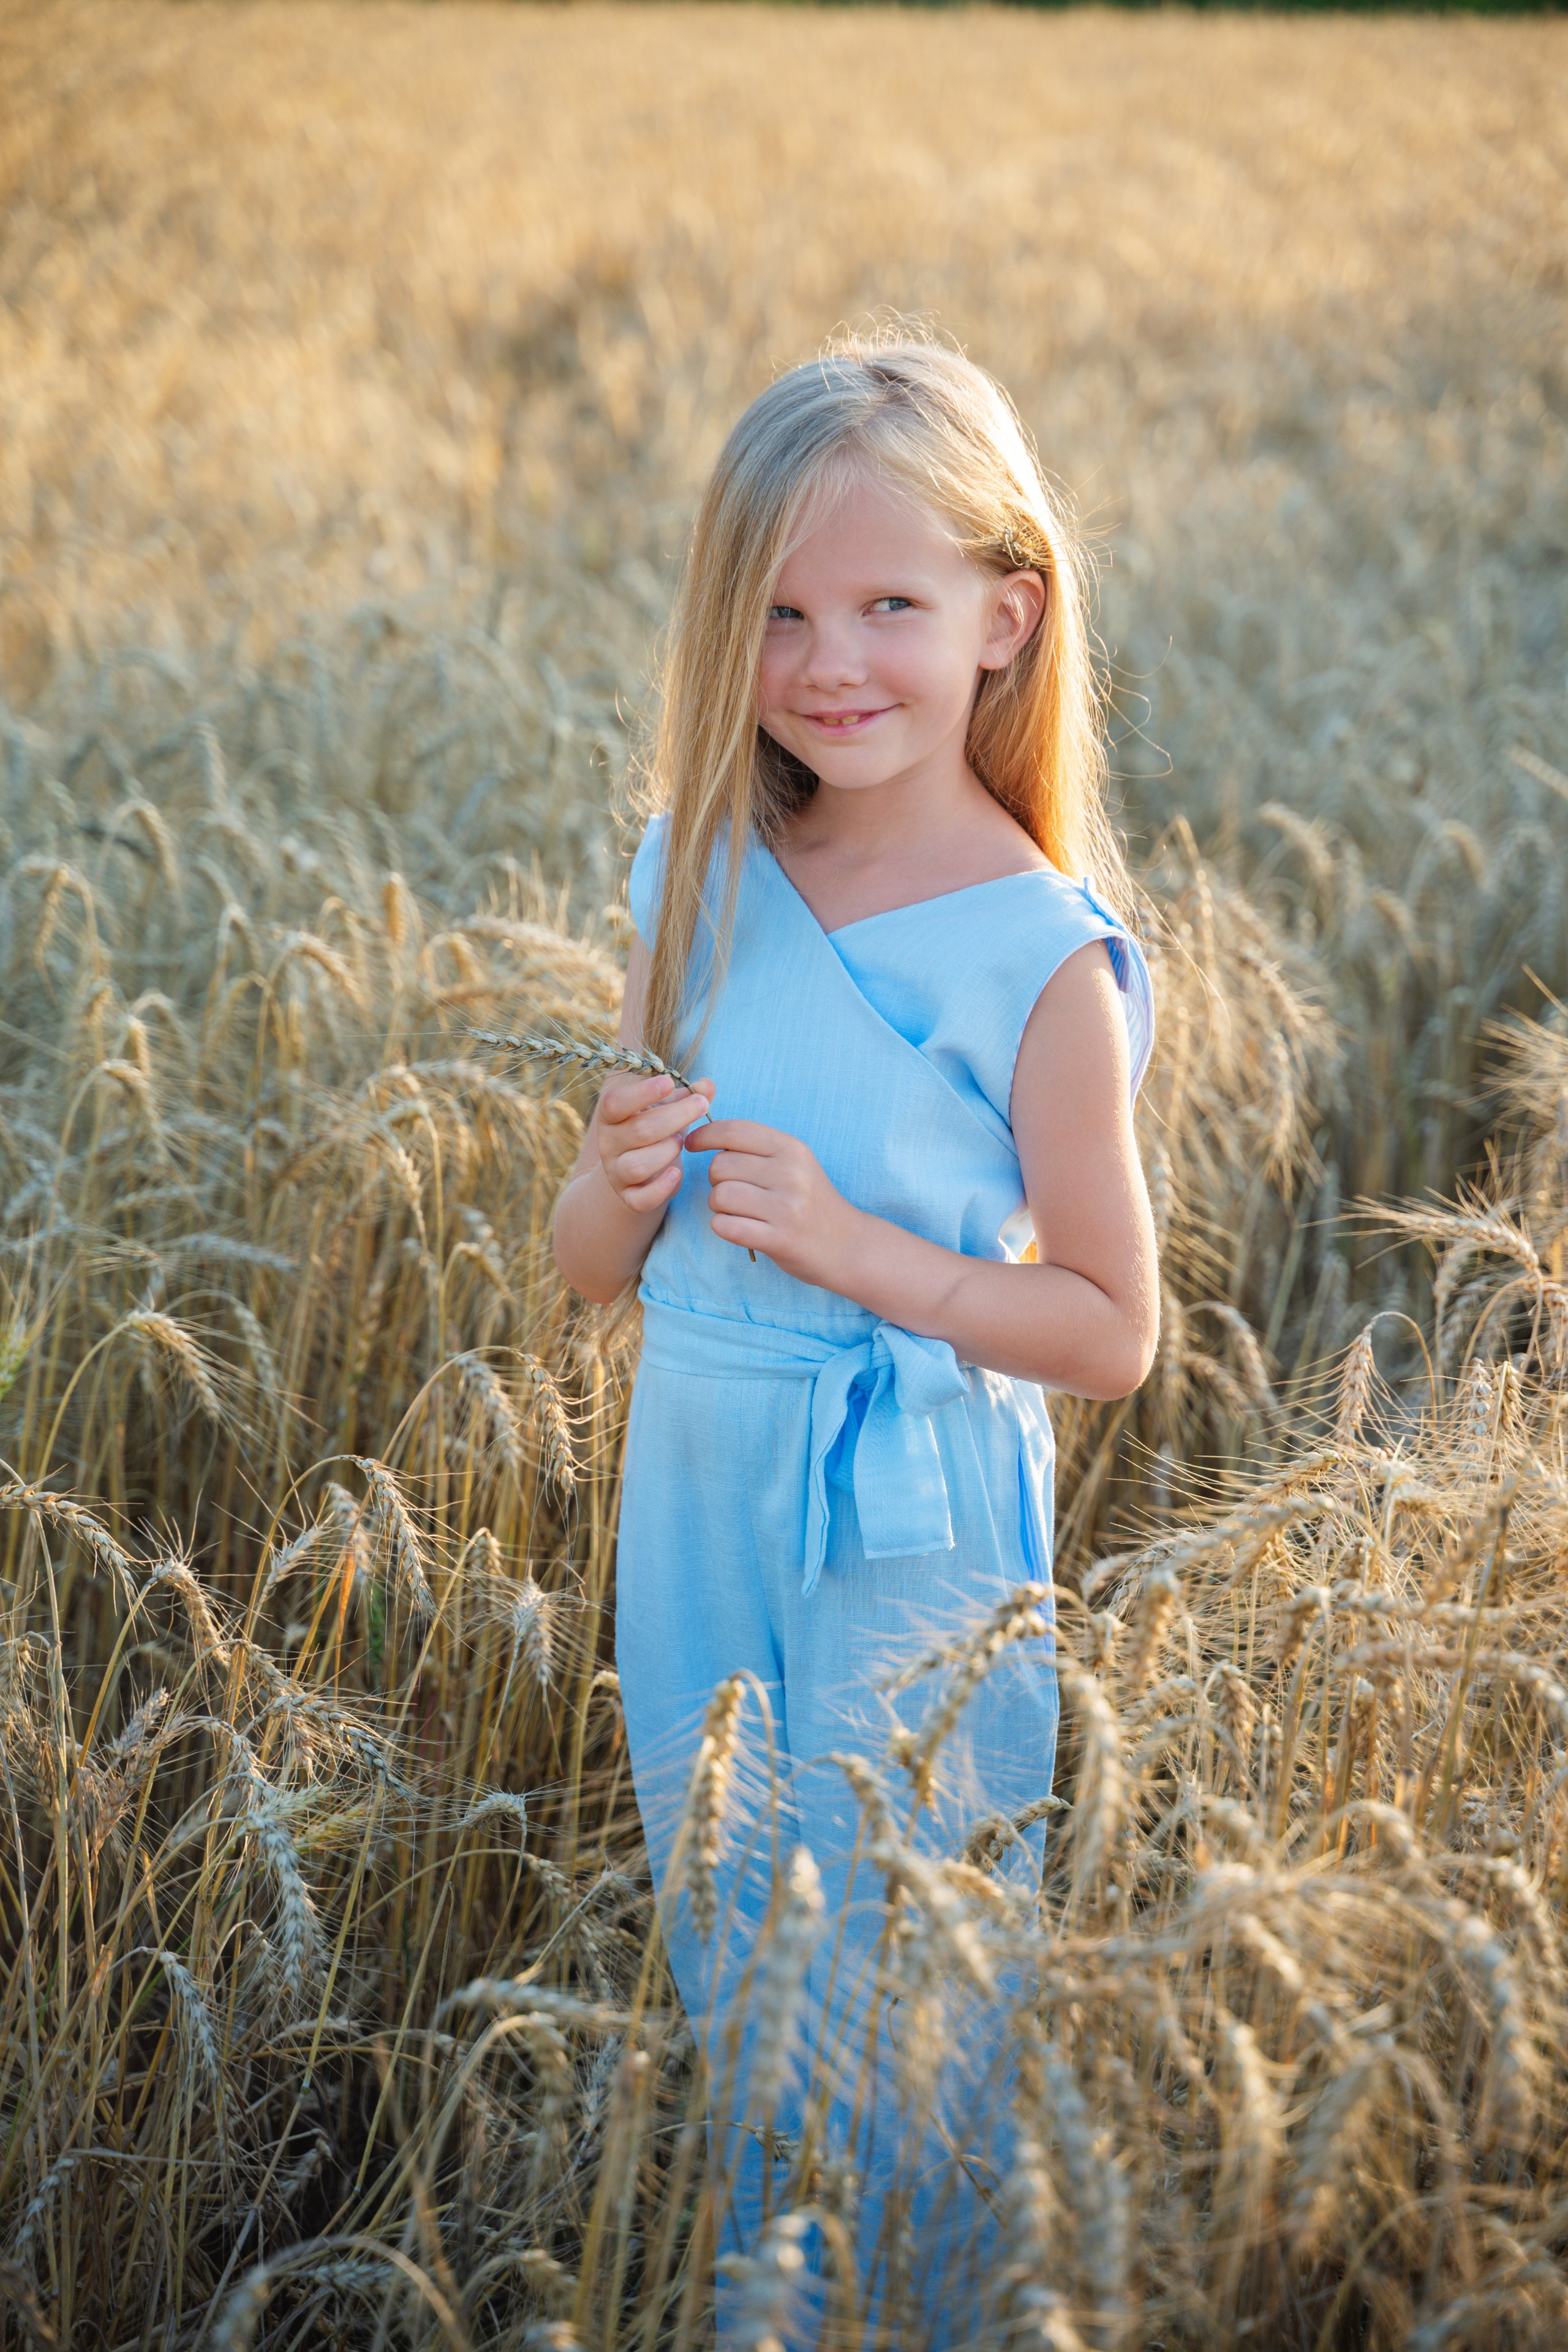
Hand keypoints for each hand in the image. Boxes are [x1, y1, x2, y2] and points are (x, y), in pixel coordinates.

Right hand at [597, 1072, 715, 1213]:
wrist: (639, 1171)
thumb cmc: (654, 1131)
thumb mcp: (666, 1109)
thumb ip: (685, 1096)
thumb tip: (708, 1084)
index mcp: (611, 1117)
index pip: (614, 1102)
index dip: (641, 1092)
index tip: (669, 1082)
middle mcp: (608, 1144)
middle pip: (639, 1131)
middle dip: (675, 1116)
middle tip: (701, 1105)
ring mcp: (616, 1173)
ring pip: (638, 1165)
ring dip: (667, 1151)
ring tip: (681, 1141)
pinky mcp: (629, 1197)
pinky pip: (641, 1199)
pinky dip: (661, 1188)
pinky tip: (676, 1173)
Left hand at [685, 1118, 858, 1283]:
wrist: (846, 1245)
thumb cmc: (810, 1202)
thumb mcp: (794, 1164)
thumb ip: (758, 1149)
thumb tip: (707, 1137)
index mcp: (792, 1149)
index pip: (734, 1131)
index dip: (704, 1136)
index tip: (693, 1145)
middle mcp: (791, 1174)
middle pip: (720, 1166)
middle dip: (716, 1180)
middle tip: (735, 1192)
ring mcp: (787, 1207)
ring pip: (720, 1196)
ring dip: (719, 1207)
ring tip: (739, 1212)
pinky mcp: (780, 1238)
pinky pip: (725, 1226)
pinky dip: (724, 1227)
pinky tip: (740, 1228)